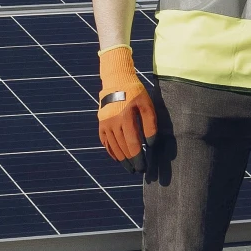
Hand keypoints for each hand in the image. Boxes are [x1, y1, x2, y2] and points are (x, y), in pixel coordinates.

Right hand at [96, 47, 158, 164]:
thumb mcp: (147, 105)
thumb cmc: (135, 92)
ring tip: (128, 167)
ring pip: (113, 146)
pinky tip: (117, 157)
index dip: (138, 158)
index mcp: (125, 117)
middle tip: (138, 171)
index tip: (143, 168)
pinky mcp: (101, 123)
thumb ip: (150, 125)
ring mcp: (104, 123)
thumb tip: (150, 144)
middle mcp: (112, 122)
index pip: (132, 144)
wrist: (116, 79)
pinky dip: (111, 151)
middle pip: (122, 148)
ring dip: (121, 159)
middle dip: (130, 161)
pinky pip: (105, 141)